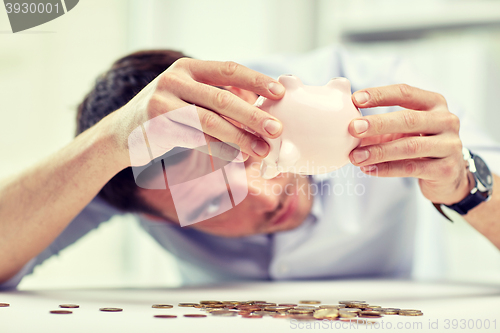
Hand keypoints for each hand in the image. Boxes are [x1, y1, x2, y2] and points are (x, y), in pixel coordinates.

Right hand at [113, 58, 284, 165]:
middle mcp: (174, 79)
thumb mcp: (188, 95)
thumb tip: (261, 108)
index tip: (280, 93)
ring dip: (240, 138)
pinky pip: (196, 140)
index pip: (229, 69)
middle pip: (223, 98)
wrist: (122, 133)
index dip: (256, 81)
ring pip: (210, 122)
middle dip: (253, 116)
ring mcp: (162, 101)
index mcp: (188, 67)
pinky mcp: (156, 126)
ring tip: (262, 150)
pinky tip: (237, 158)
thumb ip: (217, 96)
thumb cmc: (166, 114)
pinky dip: (220, 151)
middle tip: (277, 129)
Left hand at [348, 84, 471, 204]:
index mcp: (434, 103)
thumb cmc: (418, 144)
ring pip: (409, 147)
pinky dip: (386, 169)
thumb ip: (377, 122)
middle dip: (377, 123)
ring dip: (378, 151)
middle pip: (408, 119)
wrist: (448, 175)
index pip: (405, 92)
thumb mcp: (402, 128)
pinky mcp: (446, 169)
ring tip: (355, 157)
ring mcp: (449, 145)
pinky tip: (368, 169)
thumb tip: (343, 115)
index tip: (355, 99)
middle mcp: (446, 120)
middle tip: (352, 128)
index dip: (380, 95)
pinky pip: (411, 168)